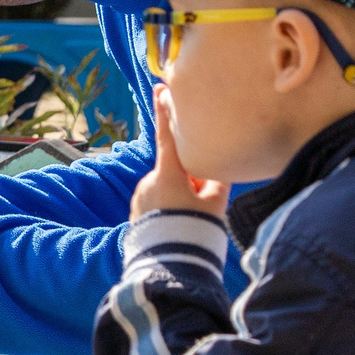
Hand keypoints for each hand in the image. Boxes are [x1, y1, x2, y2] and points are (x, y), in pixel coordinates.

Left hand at [131, 88, 230, 221]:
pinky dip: (170, 206)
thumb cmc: (195, 230)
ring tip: (191, 220)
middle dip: (190, 178)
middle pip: (175, 168)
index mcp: (168, 174)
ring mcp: (140, 195)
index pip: (167, 136)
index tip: (160, 88)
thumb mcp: (215, 203)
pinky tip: (178, 225)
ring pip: (167, 185)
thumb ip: (217, 178)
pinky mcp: (137, 210)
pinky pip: (158, 200)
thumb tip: (217, 164)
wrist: (169, 266)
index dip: (165, 111)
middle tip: (204, 202)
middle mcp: (149, 180)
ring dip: (181, 194)